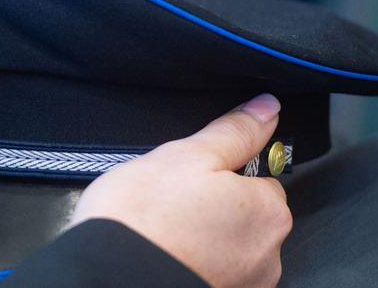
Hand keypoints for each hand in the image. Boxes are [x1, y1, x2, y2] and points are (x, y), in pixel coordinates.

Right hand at [73, 94, 290, 286]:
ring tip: (163, 231)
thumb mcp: (187, 156)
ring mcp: (246, 285)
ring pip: (228, 248)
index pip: (261, 182)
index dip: (224, 175)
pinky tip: (164, 255)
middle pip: (246, 218)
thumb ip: (234, 132)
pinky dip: (194, 264)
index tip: (193, 178)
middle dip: (216, 210)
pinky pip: (213, 272)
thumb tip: (268, 107)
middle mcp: (268, 255)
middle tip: (171, 203)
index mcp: (268, 212)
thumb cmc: (145, 217)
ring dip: (204, 240)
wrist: (108, 275)